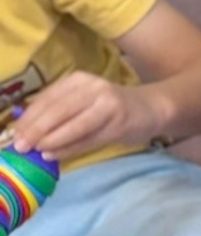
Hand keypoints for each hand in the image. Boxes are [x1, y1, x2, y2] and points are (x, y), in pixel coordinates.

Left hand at [8, 73, 154, 158]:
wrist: (152, 108)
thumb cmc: (109, 107)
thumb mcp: (81, 100)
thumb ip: (57, 110)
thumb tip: (24, 130)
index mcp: (79, 80)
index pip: (47, 98)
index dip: (28, 117)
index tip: (12, 134)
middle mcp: (93, 88)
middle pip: (58, 111)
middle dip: (36, 130)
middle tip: (20, 146)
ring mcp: (109, 105)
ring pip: (73, 125)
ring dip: (51, 140)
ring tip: (36, 151)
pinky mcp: (120, 123)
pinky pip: (89, 139)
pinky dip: (69, 148)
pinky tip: (54, 155)